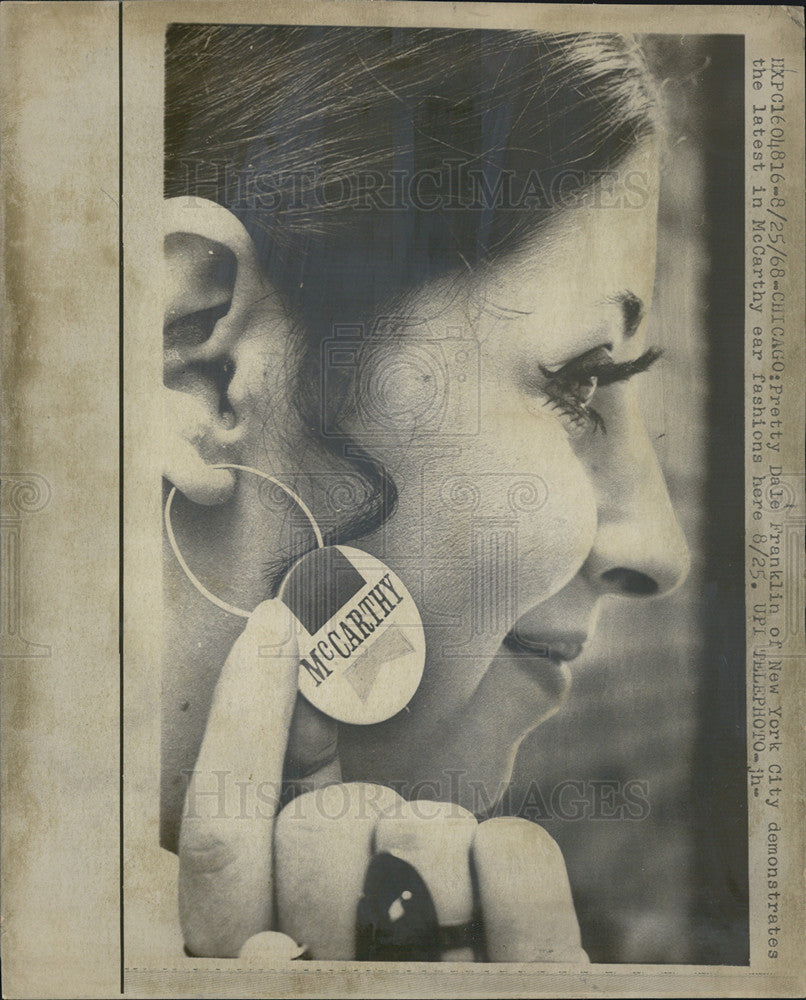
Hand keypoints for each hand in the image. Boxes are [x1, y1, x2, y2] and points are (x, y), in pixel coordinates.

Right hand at [177, 599, 587, 961]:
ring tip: (450, 884)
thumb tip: (320, 688)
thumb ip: (306, 805)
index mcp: (256, 956)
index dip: (239, 720)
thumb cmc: (410, 941)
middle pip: (317, 828)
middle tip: (391, 847)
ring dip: (440, 829)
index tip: (274, 622)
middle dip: (362, 809)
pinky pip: (515, 857)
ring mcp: (414, 988)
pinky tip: (501, 877)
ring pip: (412, 832)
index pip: (217, 840)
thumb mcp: (332, 890)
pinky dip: (516, 850)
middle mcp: (323, 979)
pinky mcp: (518, 986)